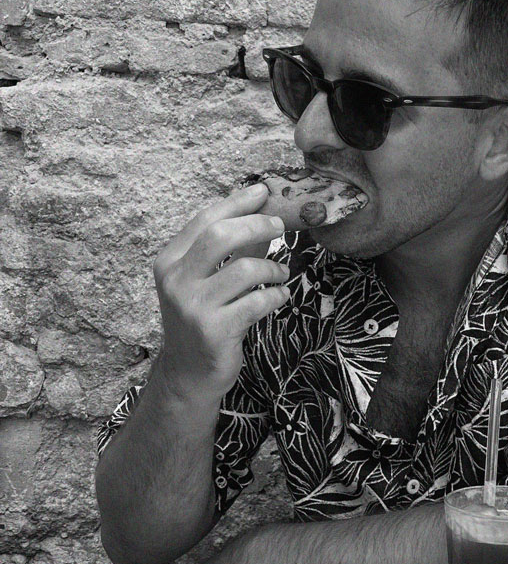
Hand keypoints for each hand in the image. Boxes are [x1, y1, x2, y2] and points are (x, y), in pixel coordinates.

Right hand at [153, 184, 290, 402]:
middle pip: (220, 237)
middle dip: (257, 226)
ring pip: (245, 270)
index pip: (205, 219)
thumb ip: (231, 249)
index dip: (237, 202)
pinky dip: (276, 295)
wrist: (190, 372)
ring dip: (273, 268)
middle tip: (281, 228)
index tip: (263, 191)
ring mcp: (193, 307)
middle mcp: (176, 281)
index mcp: (170, 261)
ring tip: (281, 274)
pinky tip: (279, 296)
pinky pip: (257, 302)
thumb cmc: (203, 318)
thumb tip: (264, 216)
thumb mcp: (207, 280)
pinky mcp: (215, 331)